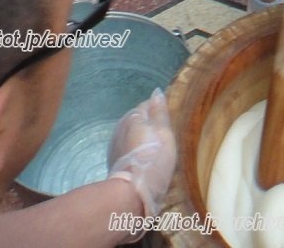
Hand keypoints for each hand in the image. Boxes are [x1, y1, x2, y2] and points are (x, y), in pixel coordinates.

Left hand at [108, 89, 176, 217]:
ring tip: (155, 152)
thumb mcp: (164, 133)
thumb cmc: (153, 159)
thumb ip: (160, 112)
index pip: (148, 105)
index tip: (170, 123)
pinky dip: (135, 151)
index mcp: (133, 116)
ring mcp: (114, 144)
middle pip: (139, 120)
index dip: (160, 113)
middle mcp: (120, 126)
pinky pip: (127, 149)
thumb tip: (157, 91)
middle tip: (164, 140)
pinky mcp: (112, 160)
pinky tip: (143, 162)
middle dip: (150, 126)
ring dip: (141, 140)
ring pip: (132, 135)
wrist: (132, 192)